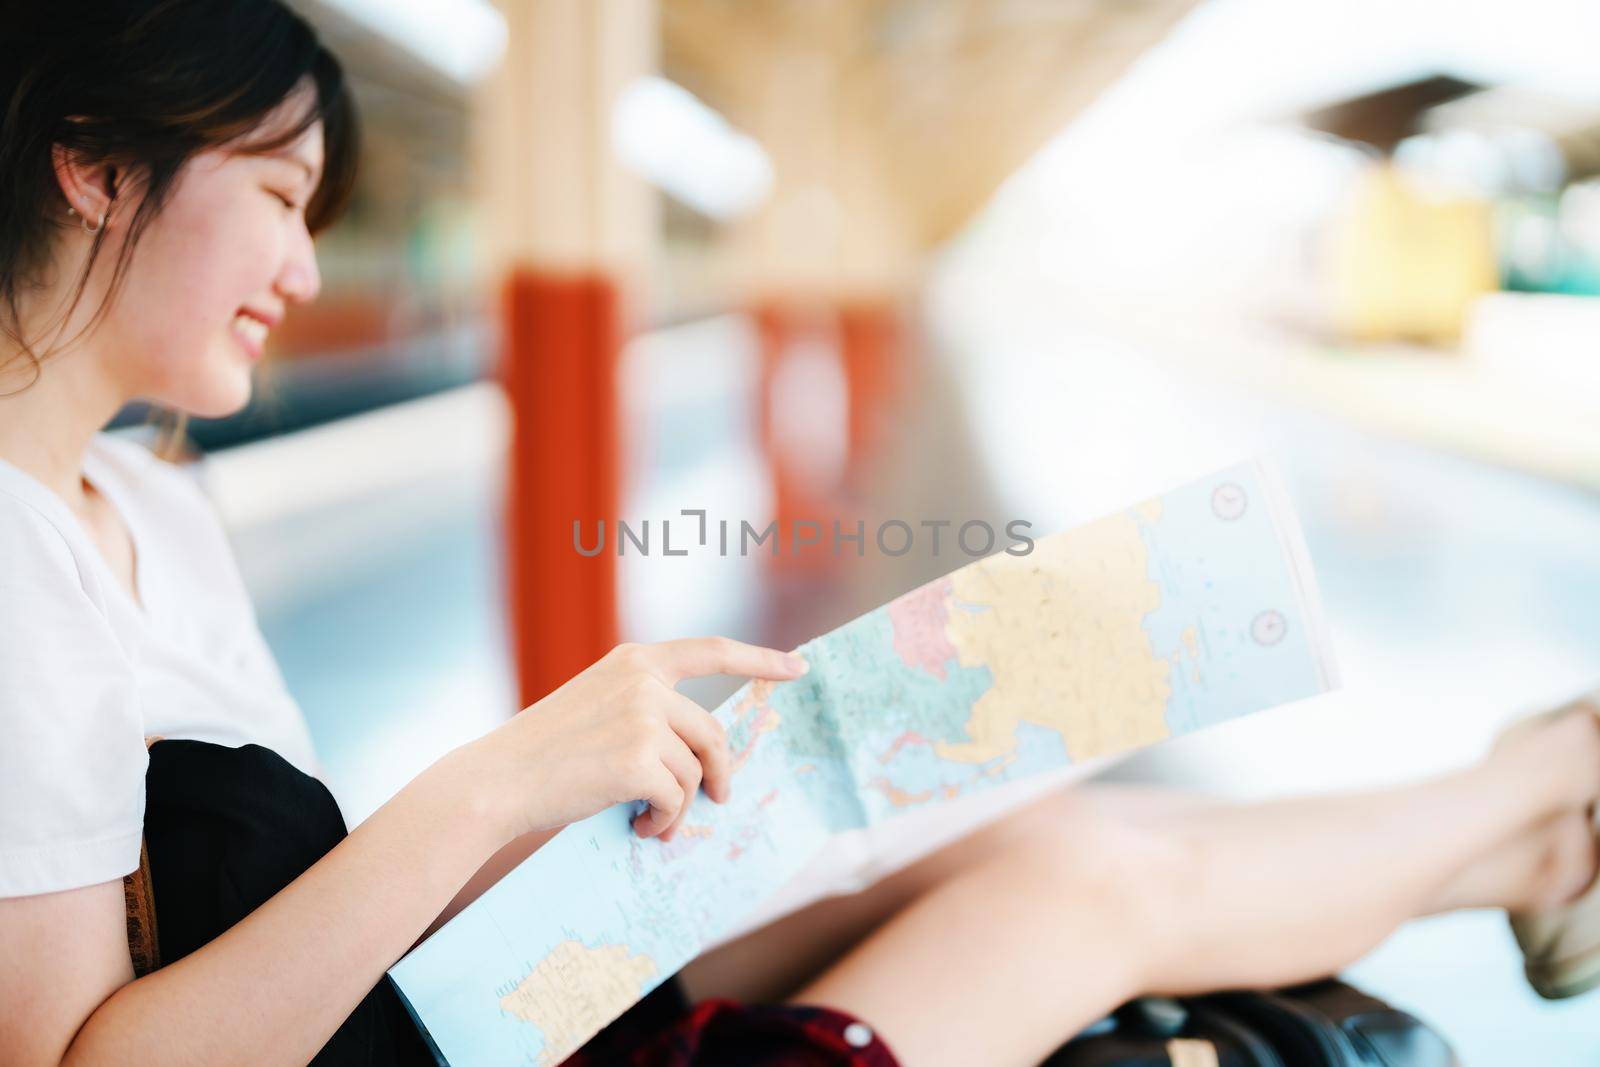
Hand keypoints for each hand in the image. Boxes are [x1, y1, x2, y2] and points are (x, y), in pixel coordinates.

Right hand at [462, 638, 808, 843]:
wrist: (497, 780)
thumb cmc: (546, 752)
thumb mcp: (599, 707)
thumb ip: (648, 713)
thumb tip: (704, 759)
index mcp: (635, 660)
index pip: (711, 650)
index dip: (760, 659)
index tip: (798, 666)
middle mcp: (644, 681)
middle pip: (712, 732)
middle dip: (717, 772)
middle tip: (718, 800)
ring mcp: (643, 717)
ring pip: (694, 772)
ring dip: (680, 807)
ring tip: (650, 823)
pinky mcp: (639, 759)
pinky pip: (677, 800)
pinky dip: (664, 822)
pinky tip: (636, 827)